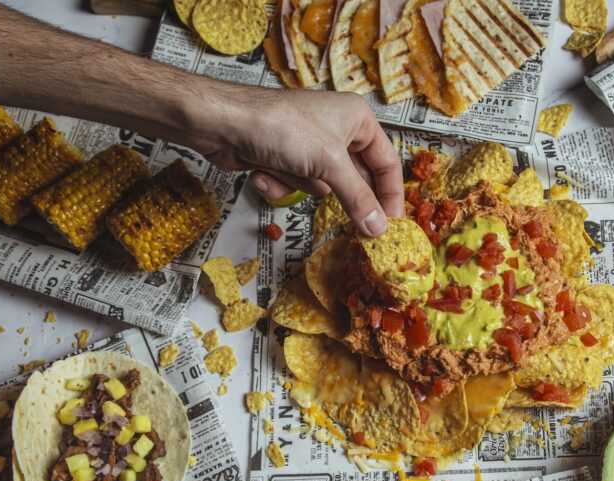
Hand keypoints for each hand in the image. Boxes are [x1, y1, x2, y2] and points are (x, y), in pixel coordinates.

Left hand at [192, 88, 401, 236]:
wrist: (221, 123)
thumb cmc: (279, 126)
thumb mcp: (329, 165)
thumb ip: (358, 199)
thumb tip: (379, 228)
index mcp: (357, 120)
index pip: (386, 163)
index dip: (391, 195)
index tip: (392, 225)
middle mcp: (337, 130)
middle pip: (355, 179)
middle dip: (340, 196)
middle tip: (356, 228)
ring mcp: (309, 146)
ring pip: (321, 186)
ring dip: (300, 185)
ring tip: (284, 169)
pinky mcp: (285, 159)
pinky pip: (296, 186)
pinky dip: (280, 184)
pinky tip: (262, 170)